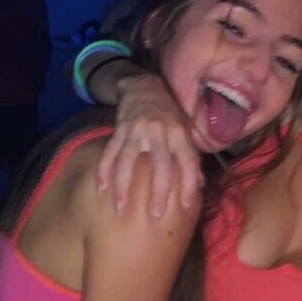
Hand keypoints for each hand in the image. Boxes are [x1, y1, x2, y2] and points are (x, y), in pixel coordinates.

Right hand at [96, 73, 201, 216]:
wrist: (144, 86)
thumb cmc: (169, 113)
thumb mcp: (186, 130)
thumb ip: (191, 156)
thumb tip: (200, 185)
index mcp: (179, 134)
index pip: (188, 162)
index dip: (189, 184)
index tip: (185, 206)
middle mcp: (160, 132)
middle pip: (160, 165)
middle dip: (158, 191)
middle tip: (156, 214)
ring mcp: (137, 131)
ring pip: (128, 160)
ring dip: (123, 185)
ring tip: (120, 207)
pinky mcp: (120, 130)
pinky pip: (109, 152)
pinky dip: (103, 170)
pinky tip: (101, 187)